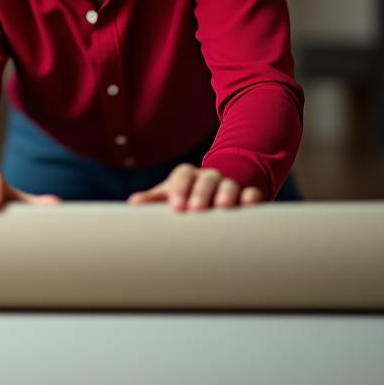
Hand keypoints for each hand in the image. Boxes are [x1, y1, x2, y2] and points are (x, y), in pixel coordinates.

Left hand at [127, 163, 262, 211]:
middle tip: (196, 209)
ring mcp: (228, 185)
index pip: (183, 175)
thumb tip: (132, 203)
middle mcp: (208, 178)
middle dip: (201, 192)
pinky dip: (251, 197)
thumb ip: (154, 200)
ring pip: (228, 184)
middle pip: (206, 178)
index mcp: (188, 176)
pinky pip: (251, 192)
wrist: (213, 198)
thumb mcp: (169, 198)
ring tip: (223, 207)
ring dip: (226, 193)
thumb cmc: (185, 200)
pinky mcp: (246, 196)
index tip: (177, 207)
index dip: (180, 189)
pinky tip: (249, 205)